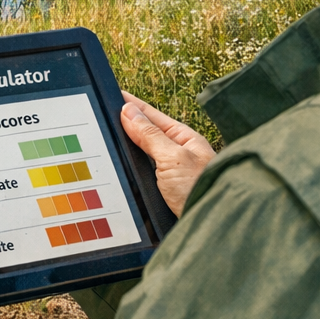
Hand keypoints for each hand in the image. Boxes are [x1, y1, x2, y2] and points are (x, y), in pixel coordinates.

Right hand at [119, 92, 214, 217]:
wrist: (213, 224)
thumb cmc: (202, 188)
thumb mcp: (173, 157)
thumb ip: (150, 135)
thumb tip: (129, 112)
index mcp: (183, 138)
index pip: (150, 115)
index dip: (131, 104)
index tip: (113, 94)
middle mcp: (177, 153)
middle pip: (144, 133)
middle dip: (127, 123)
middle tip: (105, 111)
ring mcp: (170, 172)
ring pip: (142, 153)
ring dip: (128, 146)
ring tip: (111, 131)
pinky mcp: (162, 192)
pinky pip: (141, 173)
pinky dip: (130, 167)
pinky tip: (122, 165)